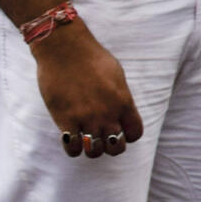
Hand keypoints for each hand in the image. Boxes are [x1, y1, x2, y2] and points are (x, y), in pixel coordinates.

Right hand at [33, 20, 142, 157]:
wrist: (65, 49)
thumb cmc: (91, 58)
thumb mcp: (117, 75)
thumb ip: (121, 96)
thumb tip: (121, 110)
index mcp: (124, 102)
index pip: (135, 133)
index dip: (128, 135)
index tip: (118, 129)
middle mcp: (108, 114)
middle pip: (116, 148)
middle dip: (110, 146)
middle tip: (101, 137)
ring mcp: (87, 118)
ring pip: (95, 152)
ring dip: (91, 148)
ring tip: (85, 137)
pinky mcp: (65, 120)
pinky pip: (73, 148)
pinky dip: (73, 148)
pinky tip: (70, 137)